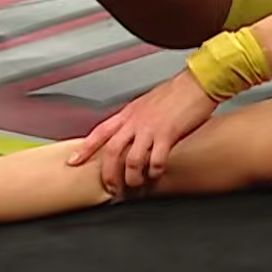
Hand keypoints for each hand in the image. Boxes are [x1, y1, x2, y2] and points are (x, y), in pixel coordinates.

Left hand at [68, 69, 218, 193]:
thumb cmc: (177, 92)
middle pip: (111, 152)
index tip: (73, 161)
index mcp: (129, 113)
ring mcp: (150, 128)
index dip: (85, 149)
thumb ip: (136, 118)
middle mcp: (135, 121)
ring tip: (135, 185)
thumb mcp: (147, 102)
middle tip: (110, 188)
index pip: (99, 132)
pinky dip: (154, 172)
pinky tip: (156, 174)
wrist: (197, 82)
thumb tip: (130, 132)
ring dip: (132, 178)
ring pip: (131, 160)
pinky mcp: (168, 134)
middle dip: (108, 174)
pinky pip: (155, 160)